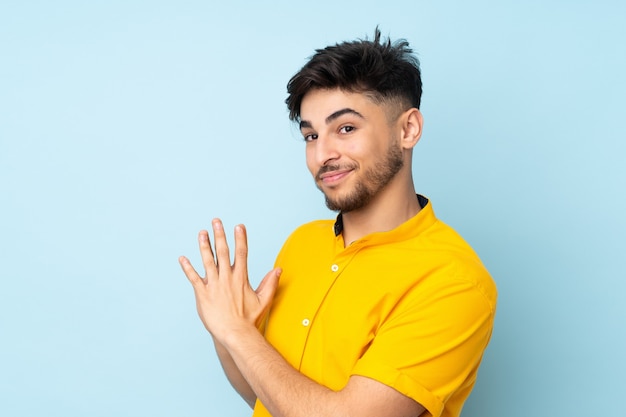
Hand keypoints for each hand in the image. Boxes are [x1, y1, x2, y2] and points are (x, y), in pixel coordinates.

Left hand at [179, 219, 280, 341]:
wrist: (235, 333)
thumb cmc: (249, 320)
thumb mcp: (263, 300)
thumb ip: (270, 283)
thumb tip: (278, 270)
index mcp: (241, 278)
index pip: (242, 253)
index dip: (240, 238)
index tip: (238, 226)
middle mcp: (227, 278)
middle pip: (223, 252)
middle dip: (220, 235)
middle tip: (216, 221)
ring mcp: (214, 285)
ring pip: (208, 261)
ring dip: (204, 245)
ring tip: (202, 232)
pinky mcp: (202, 294)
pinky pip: (193, 278)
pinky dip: (187, 268)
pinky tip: (182, 258)